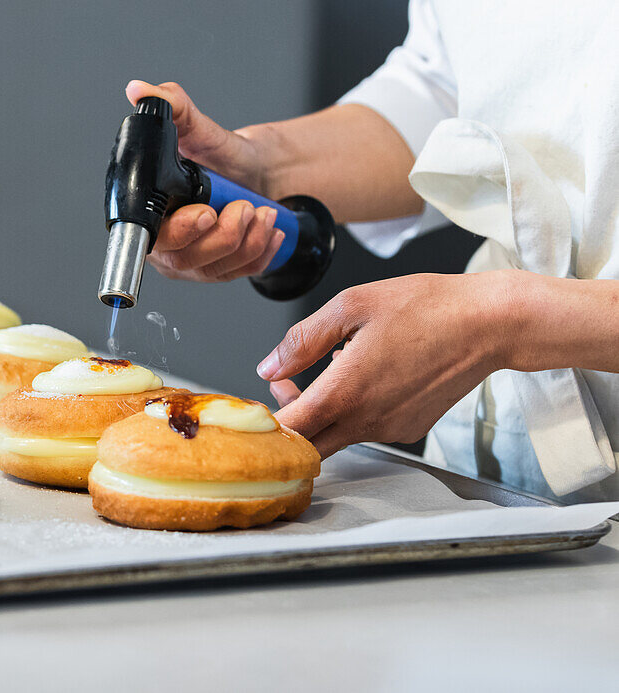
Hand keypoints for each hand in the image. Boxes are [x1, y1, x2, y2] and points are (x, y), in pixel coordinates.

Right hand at [125, 80, 281, 281]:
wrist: (254, 175)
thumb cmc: (221, 157)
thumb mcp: (199, 129)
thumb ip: (171, 109)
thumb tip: (141, 91)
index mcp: (150, 213)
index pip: (152, 236)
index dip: (178, 231)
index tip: (204, 213)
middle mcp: (166, 245)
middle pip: (186, 258)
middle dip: (224, 233)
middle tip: (244, 206)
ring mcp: (193, 263)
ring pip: (217, 269)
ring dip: (248, 240)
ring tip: (261, 212)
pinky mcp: (220, 272)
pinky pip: (241, 273)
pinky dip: (262, 251)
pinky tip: (268, 229)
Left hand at [257, 272, 515, 456]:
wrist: (491, 324)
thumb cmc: (426, 307)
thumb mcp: (351, 305)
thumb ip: (302, 340)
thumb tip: (267, 367)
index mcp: (346, 393)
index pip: (288, 430)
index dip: (265, 422)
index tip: (259, 401)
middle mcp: (367, 421)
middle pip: (308, 446)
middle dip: (288, 422)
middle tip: (286, 384)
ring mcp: (390, 429)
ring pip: (336, 437)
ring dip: (321, 413)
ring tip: (328, 366)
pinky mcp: (409, 429)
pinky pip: (366, 430)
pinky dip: (353, 411)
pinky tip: (364, 375)